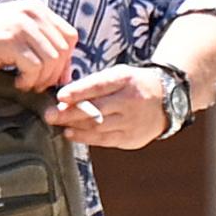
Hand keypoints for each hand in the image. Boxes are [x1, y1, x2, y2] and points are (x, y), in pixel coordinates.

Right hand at [0, 0, 77, 91]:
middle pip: (63, 51)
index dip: (65, 60)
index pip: (70, 36)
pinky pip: (35, 68)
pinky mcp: (10, 41)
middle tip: (35, 84)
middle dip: (53, 74)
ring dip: (41, 79)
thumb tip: (65, 72)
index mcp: (37, 8)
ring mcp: (22, 25)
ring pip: (52, 61)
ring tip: (25, 84)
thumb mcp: (14, 30)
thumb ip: (39, 42)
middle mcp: (33, 12)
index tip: (50, 75)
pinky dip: (29, 81)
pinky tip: (15, 82)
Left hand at [45, 65, 166, 148]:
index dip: (79, 91)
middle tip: (49, 115)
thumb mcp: (118, 75)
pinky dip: (85, 138)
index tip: (60, 96)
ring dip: (74, 126)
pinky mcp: (131, 139)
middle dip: (69, 113)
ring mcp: (131, 122)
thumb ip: (94, 83)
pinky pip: (104, 140)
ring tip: (57, 124)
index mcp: (125, 79)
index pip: (99, 85)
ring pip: (98, 127)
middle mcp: (130, 101)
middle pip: (96, 109)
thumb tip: (63, 95)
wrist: (166, 100)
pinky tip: (71, 134)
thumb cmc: (132, 84)